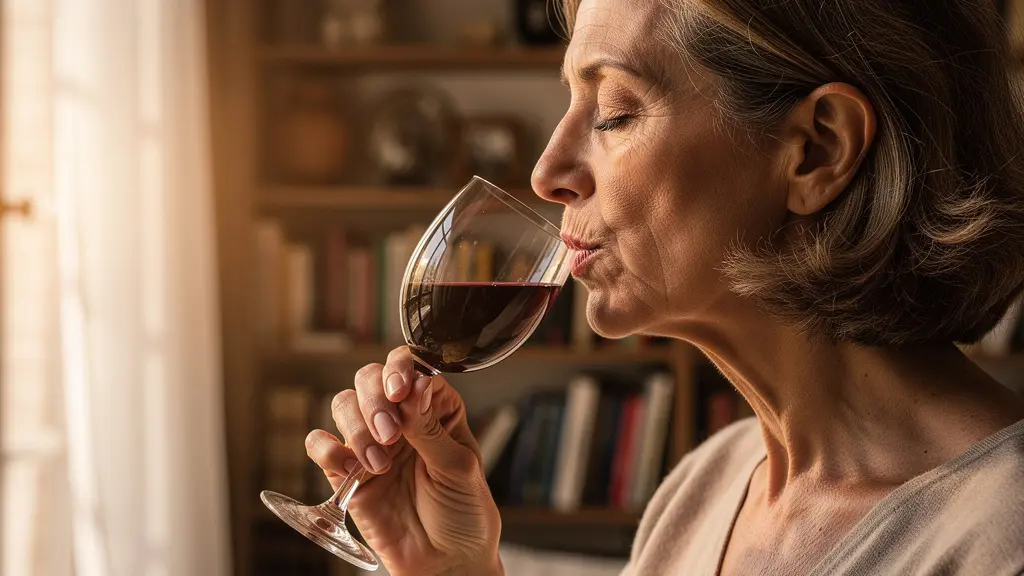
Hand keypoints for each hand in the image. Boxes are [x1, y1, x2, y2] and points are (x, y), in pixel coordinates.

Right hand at [305, 346, 503, 575]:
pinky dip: (326, 448)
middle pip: (370, 379)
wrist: (446, 563)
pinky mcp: (346, 473)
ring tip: (379, 463)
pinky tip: (351, 468)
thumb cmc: (464, 513)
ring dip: (357, 428)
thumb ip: (431, 428)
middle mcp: (400, 418)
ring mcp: (371, 443)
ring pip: (344, 405)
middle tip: (391, 434)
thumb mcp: (458, 468)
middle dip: (375, 400)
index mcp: (435, 408)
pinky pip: (320, 445)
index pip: (412, 368)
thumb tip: (414, 385)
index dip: (400, 370)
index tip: (400, 391)